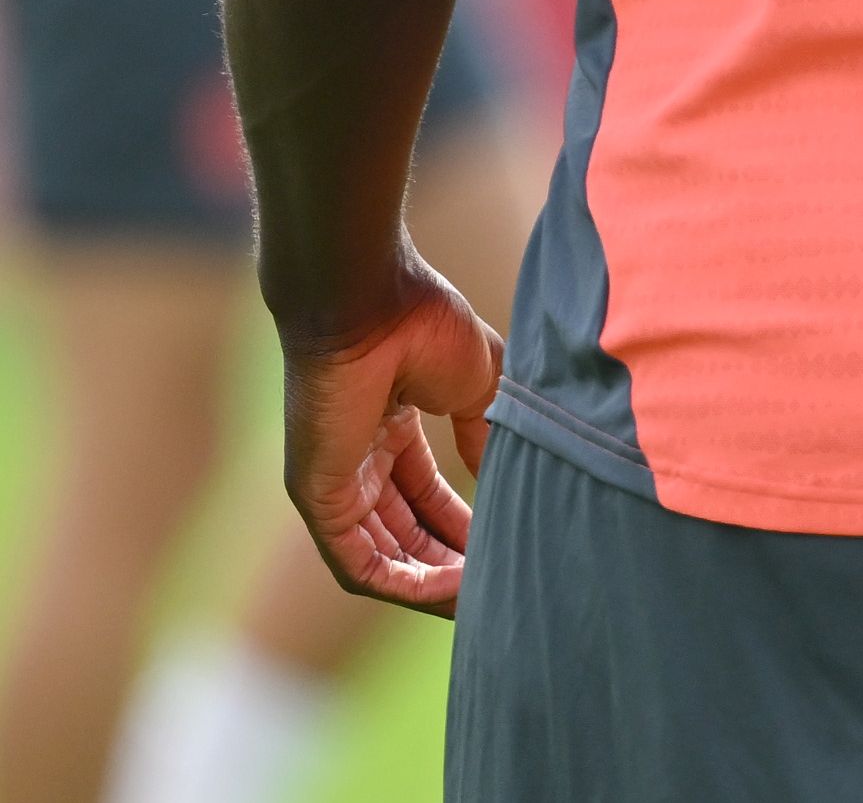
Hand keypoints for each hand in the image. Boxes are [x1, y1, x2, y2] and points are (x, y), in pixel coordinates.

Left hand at [278, 258, 501, 615]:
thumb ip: (485, 441)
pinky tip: (452, 589)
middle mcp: (357, 464)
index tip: (509, 547)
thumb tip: (506, 484)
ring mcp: (334, 484)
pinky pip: (359, 561)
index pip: (427, 501)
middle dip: (455, 565)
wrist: (372, 300)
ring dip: (435, 584)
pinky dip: (405, 582)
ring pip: (385, 558)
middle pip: (407, 536)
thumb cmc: (424, 326)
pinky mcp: (318, 498)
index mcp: (389, 432)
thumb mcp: (476, 390)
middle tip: (503, 584)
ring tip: (485, 596)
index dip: (468, 530)